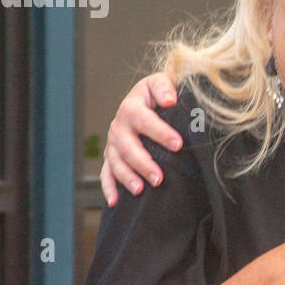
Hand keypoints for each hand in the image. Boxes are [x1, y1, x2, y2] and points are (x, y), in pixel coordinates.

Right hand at [100, 72, 182, 205]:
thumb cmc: (158, 94)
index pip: (144, 120)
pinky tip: (115, 202)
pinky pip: (107, 173)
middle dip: (143, 163)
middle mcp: (119, 126)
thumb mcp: (161, 83)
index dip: (160, 132)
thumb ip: (164, 87)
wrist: (145, 100)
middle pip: (128, 147)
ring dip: (127, 177)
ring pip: (116, 162)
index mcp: (132, 106)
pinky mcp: (112, 156)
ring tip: (141, 190)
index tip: (178, 144)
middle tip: (159, 178)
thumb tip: (170, 100)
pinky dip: (109, 188)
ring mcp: (113, 142)